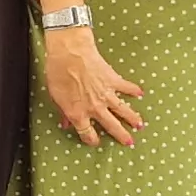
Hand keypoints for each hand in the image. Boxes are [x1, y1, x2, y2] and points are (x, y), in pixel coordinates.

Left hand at [42, 26, 143, 145]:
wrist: (70, 53)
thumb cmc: (58, 72)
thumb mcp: (55, 96)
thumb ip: (63, 112)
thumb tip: (65, 122)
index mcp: (78, 114)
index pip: (87, 134)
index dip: (91, 140)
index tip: (96, 142)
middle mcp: (95, 108)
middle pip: (112, 126)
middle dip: (121, 135)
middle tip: (129, 142)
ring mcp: (106, 95)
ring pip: (123, 111)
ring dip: (133, 119)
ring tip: (140, 125)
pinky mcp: (113, 81)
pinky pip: (126, 88)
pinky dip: (134, 90)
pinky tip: (140, 93)